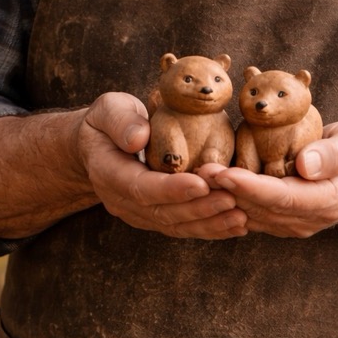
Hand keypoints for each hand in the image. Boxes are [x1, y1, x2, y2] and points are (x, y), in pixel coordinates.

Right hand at [80, 92, 247, 239]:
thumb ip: (120, 121)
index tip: (201, 184)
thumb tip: (138, 138)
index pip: (141, 187)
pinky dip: (209, 228)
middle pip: (162, 212)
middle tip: (231, 200)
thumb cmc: (107, 122)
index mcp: (108, 173)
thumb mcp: (108, 109)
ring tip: (239, 217)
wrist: (97, 147)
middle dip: (199, 208)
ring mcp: (138, 213)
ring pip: (175, 225)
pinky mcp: (154, 217)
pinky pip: (182, 227)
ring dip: (208, 223)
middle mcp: (121, 201)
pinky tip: (235, 226)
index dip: (171, 189)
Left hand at [202, 121, 337, 237]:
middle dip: (228, 191)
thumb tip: (305, 164)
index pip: (282, 198)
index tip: (225, 174)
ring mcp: (291, 224)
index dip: (252, 188)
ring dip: (223, 197)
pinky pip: (250, 212)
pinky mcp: (278, 220)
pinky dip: (229, 199)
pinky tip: (207, 185)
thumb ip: (333, 155)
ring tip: (196, 175)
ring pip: (250, 214)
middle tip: (199, 171)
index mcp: (326, 202)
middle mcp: (305, 220)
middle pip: (260, 208)